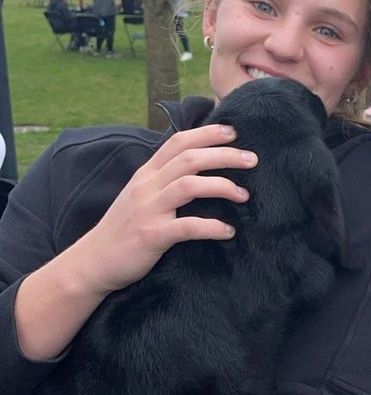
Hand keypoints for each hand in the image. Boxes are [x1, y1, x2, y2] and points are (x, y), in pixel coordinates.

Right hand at [81, 124, 257, 295]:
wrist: (93, 262)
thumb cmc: (122, 229)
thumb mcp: (139, 196)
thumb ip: (161, 180)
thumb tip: (194, 168)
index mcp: (146, 174)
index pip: (177, 142)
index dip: (207, 133)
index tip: (233, 132)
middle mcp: (147, 186)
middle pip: (190, 158)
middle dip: (225, 155)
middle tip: (252, 159)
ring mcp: (148, 210)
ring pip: (190, 185)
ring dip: (223, 186)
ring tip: (244, 195)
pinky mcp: (152, 236)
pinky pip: (187, 227)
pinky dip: (211, 226)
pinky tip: (228, 231)